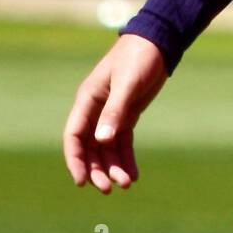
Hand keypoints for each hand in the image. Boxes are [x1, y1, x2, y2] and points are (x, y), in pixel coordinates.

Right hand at [63, 33, 166, 193]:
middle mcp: (96, 110)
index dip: (75, 160)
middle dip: (97, 169)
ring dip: (113, 167)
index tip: (81, 182)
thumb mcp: (127, 84)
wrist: (158, 43)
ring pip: (107, 148)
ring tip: (126, 184)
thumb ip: (115, 111)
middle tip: (108, 188)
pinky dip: (126, 159)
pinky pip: (123, 142)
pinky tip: (133, 175)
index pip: (74, 136)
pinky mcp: (127, 115)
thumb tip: (101, 141)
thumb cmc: (138, 58)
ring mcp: (111, 114)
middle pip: (90, 148)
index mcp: (88, 100)